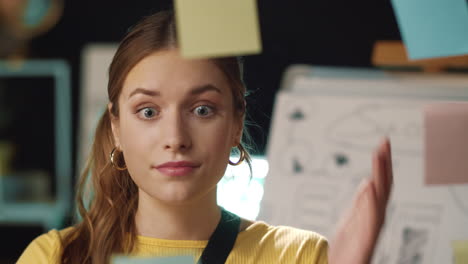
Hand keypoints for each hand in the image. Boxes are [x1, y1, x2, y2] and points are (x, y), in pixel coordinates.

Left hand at [328, 138, 392, 263]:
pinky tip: (370, 185)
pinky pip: (371, 218)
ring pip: (380, 198)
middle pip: (383, 186)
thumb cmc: (348, 248)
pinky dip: (371, 201)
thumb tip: (368, 182)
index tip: (382, 144)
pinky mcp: (365, 240)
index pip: (379, 182)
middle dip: (384, 164)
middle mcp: (375, 218)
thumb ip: (361, 202)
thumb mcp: (352, 219)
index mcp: (370, 211)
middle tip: (384, 142)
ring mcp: (371, 228)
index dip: (382, 164)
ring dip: (380, 175)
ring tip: (379, 155)